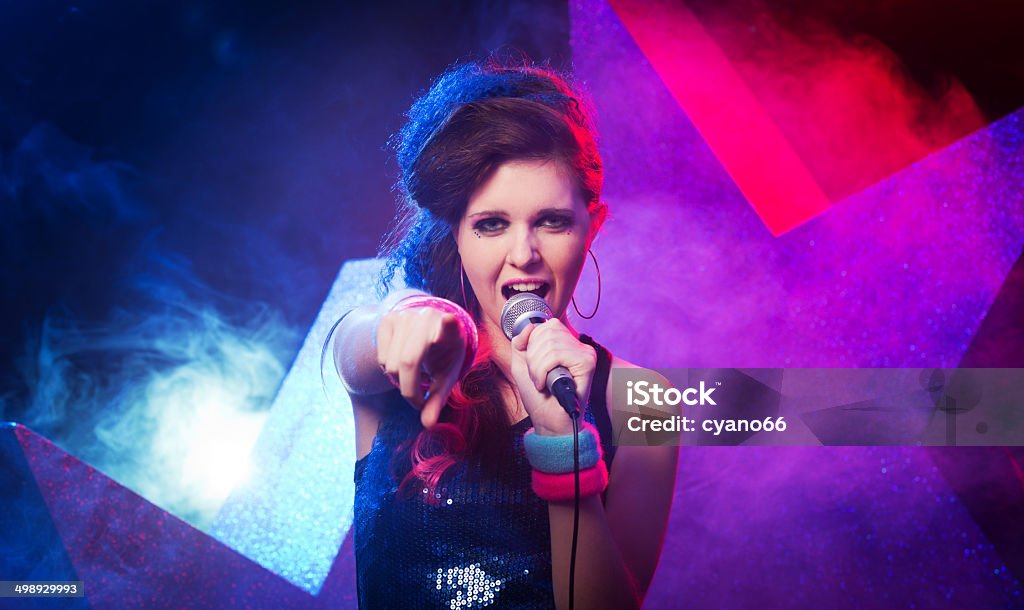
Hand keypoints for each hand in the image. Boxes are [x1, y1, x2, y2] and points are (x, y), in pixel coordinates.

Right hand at [376, 304, 469, 428]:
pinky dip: (389, 369)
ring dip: (399, 380)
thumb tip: (428, 426)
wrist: (430, 327)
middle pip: (408, 363)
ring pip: (391, 365)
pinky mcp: (387, 319)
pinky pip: (381, 358)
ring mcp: (404, 316)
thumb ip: (437, 400)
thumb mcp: (446, 377)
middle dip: (409, 390)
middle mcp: (426, 319)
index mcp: (450, 331)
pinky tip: (402, 360)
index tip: (449, 320)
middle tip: (417, 402)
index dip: (449, 325)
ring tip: (414, 374)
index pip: (450, 326)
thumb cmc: (443, 355)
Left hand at [510, 319, 596, 435]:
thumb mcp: (522, 364)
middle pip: (547, 331)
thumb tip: (530, 326)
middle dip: (532, 357)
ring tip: (541, 382)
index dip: (531, 344)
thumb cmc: (539, 397)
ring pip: (550, 344)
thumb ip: (521, 343)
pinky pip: (556, 354)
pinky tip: (546, 385)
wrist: (549, 421)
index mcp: (565, 343)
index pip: (546, 326)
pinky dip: (543, 370)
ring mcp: (584, 353)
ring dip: (536, 367)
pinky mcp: (586, 362)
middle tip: (536, 377)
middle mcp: (578, 345)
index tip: (533, 366)